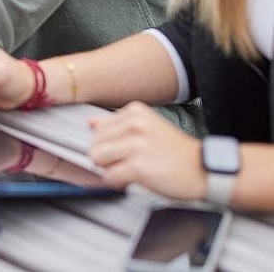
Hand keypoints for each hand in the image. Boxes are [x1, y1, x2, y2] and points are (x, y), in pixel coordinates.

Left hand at [88, 102, 203, 199]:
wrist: (204, 170)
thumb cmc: (175, 152)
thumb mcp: (147, 127)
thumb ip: (117, 124)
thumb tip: (91, 122)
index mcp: (134, 112)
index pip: (99, 128)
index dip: (108, 145)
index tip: (123, 152)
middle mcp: (134, 124)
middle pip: (95, 143)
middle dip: (106, 158)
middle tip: (126, 164)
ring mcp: (136, 145)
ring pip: (97, 158)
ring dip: (109, 170)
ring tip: (128, 171)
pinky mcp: (139, 167)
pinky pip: (109, 176)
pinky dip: (116, 182)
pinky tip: (131, 181)